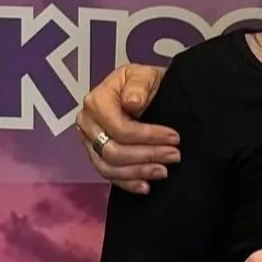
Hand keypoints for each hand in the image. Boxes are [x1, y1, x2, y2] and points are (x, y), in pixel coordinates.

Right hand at [80, 65, 177, 190]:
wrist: (143, 91)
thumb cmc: (144, 83)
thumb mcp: (144, 75)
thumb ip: (138, 85)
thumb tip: (132, 103)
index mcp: (96, 101)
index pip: (119, 129)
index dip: (148, 137)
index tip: (174, 138)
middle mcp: (87, 123)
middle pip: (113, 151)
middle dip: (147, 156)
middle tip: (174, 156)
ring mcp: (89, 142)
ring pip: (109, 167)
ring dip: (139, 171)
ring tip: (164, 171)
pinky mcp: (95, 155)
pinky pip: (107, 175)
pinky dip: (127, 183)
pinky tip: (146, 186)